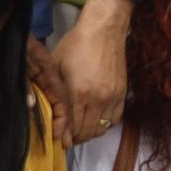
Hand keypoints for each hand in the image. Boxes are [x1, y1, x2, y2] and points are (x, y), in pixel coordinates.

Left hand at [45, 7, 130, 143]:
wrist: (103, 30)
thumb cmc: (75, 46)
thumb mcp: (56, 68)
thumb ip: (53, 94)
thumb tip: (48, 116)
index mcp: (79, 93)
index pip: (72, 128)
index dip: (64, 137)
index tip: (58, 139)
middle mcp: (98, 99)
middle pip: (87, 132)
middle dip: (75, 138)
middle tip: (67, 137)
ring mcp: (112, 97)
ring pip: (101, 129)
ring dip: (89, 132)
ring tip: (80, 128)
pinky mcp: (122, 93)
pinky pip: (114, 120)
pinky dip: (104, 124)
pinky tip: (95, 119)